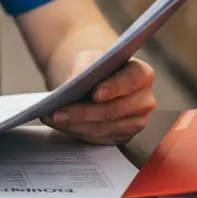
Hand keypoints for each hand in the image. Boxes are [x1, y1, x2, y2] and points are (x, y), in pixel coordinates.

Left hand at [40, 52, 155, 144]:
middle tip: (58, 111)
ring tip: (52, 117)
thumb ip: (83, 68)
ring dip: (75, 124)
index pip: (132, 80)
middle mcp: (144, 100)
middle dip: (83, 112)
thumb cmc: (92, 66)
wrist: (92, 80)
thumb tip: (71, 84)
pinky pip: (98, 137)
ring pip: (103, 127)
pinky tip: (59, 123)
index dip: (114, 88)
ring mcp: (136, 121)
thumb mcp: (86, 60)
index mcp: (142, 74)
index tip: (95, 94)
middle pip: (114, 110)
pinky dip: (76, 131)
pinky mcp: (123, 136)